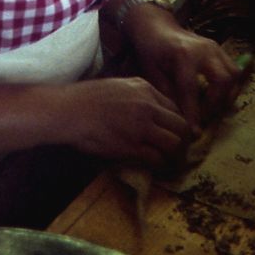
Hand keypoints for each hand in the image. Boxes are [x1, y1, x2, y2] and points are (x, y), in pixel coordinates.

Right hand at [64, 76, 189, 166]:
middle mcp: (148, 105)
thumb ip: (138, 97)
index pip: (175, 108)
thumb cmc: (87, 98)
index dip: (178, 124)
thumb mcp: (119, 86)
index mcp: (144, 88)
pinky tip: (158, 168)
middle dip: (184, 141)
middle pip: (181, 126)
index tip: (175, 134)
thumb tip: (150, 113)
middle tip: (180, 152)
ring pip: (175, 143)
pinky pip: (158, 158)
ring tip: (173, 164)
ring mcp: (141, 126)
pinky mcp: (132, 146)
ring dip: (176, 156)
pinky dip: (161, 165)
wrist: (69, 110)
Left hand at [125, 9, 245, 129]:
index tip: (194, 133)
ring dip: (226, 96)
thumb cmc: (151, 50)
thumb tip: (182, 119)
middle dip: (216, 104)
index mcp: (183, 55)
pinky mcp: (220, 49)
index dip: (194, 114)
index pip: (192, 90)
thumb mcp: (152, 73)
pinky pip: (234, 70)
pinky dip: (230, 86)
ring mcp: (215, 47)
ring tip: (212, 109)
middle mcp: (204, 49)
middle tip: (204, 118)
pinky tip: (218, 97)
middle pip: (223, 81)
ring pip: (234, 75)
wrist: (156, 26)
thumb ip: (168, 95)